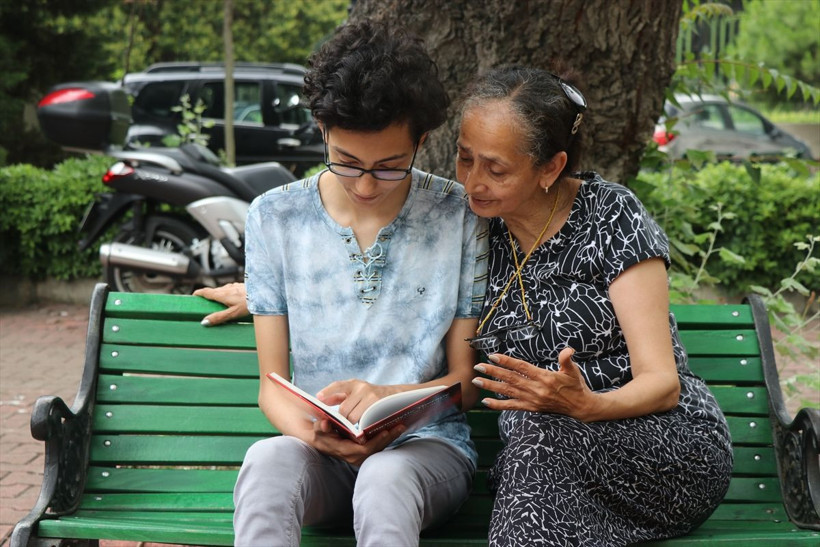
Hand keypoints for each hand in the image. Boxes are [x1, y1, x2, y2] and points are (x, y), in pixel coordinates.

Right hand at [193, 283, 248, 325]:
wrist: (265, 295)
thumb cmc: (250, 304)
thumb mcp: (233, 314)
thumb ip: (218, 317)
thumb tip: (204, 322)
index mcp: (223, 294)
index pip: (207, 292)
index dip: (199, 293)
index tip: (194, 295)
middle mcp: (228, 288)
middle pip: (214, 291)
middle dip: (209, 296)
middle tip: (205, 302)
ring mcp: (235, 286)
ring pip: (223, 289)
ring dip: (219, 294)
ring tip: (219, 302)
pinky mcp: (242, 286)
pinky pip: (231, 289)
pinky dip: (228, 293)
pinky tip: (233, 299)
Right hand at [309, 419, 404, 466]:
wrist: (320, 442)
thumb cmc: (320, 434)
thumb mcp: (318, 430)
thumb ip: (321, 427)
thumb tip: (325, 424)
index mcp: (345, 451)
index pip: (364, 449)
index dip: (376, 441)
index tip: (385, 431)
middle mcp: (354, 457)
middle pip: (376, 449)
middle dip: (388, 438)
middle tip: (400, 426)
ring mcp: (360, 457)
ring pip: (379, 449)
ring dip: (390, 438)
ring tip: (400, 426)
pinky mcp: (364, 453)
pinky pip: (378, 447)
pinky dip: (387, 439)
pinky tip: (395, 430)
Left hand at [316, 379, 397, 425]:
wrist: (396, 396)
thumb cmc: (371, 396)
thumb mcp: (355, 393)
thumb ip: (338, 396)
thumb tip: (321, 400)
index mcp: (354, 384)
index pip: (338, 386)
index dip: (327, 392)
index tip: (318, 398)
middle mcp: (361, 387)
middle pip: (344, 409)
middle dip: (341, 419)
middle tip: (341, 426)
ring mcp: (370, 396)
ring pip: (352, 417)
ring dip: (351, 424)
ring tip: (352, 427)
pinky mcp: (377, 405)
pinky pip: (363, 420)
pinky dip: (360, 425)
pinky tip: (360, 427)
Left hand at [473, 348, 597, 419]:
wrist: (581, 407)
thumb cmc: (576, 386)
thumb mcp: (574, 371)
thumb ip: (567, 360)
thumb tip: (568, 350)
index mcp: (545, 377)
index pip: (522, 368)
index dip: (507, 362)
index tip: (493, 356)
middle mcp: (537, 389)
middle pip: (511, 379)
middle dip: (493, 372)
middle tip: (478, 366)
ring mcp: (533, 400)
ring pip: (508, 392)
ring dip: (491, 386)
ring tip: (476, 380)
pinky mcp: (532, 408)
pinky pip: (512, 406)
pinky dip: (498, 404)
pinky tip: (486, 402)